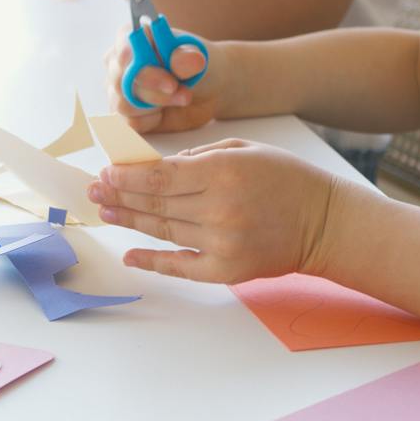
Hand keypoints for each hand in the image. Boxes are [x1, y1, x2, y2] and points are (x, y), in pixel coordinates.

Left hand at [87, 139, 342, 282]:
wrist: (325, 222)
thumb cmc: (285, 178)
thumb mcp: (244, 150)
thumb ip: (198, 157)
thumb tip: (154, 167)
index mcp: (223, 172)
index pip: (160, 177)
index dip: (127, 176)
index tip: (106, 172)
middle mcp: (219, 209)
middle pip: (155, 204)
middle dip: (119, 196)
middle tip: (94, 191)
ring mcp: (222, 243)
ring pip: (163, 230)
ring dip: (129, 221)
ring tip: (106, 212)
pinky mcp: (227, 271)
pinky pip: (180, 266)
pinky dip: (151, 260)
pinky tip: (129, 253)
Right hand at [105, 35, 219, 132]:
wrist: (207, 90)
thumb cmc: (196, 65)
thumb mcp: (197, 57)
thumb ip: (189, 58)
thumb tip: (191, 58)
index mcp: (133, 38)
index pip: (123, 43)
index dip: (126, 52)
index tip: (135, 60)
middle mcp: (119, 63)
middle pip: (119, 79)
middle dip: (151, 87)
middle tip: (176, 87)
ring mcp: (119, 90)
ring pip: (123, 104)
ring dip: (156, 103)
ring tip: (181, 96)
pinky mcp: (125, 114)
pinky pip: (129, 123)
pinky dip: (151, 120)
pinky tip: (164, 112)